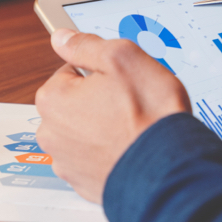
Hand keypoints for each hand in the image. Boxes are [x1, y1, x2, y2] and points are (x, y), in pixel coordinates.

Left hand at [35, 30, 190, 202]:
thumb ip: (87, 45)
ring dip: (102, 128)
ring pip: (84, 132)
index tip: (119, 80)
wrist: (169, 168)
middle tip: (130, 103)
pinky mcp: (84, 183)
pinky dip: (108, 153)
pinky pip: (93, 158)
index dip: (100, 72)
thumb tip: (62, 37)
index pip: (70, 70)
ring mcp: (67, 162)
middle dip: (98, 100)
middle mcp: (51, 133)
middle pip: (74, 103)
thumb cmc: (148, 114)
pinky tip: (129, 148)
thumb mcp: (123, 59)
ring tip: (133, 127)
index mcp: (53, 99)